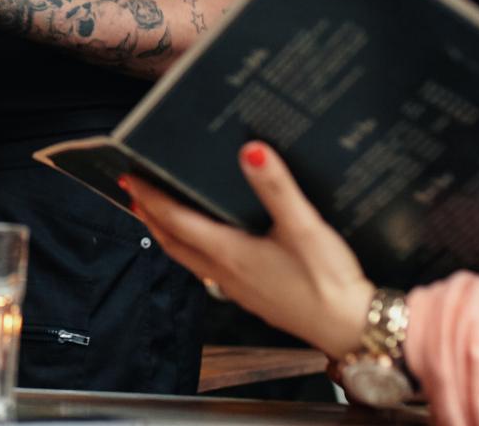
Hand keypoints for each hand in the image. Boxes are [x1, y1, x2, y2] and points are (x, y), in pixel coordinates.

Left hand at [121, 143, 372, 357]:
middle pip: (172, 241)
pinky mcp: (250, 296)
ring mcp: (235, 288)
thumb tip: (250, 150)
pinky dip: (191, 250)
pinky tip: (204, 244)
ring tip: (156, 215)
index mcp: (230, 253)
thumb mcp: (305, 227)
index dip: (151, 197)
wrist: (349, 329)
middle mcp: (225, 272)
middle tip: (133, 192)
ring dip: (167, 234)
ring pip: (186, 257)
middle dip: (150, 215)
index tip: (130, 178)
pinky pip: (206, 269)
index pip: (176, 220)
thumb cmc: (328, 281)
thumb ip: (276, 188)